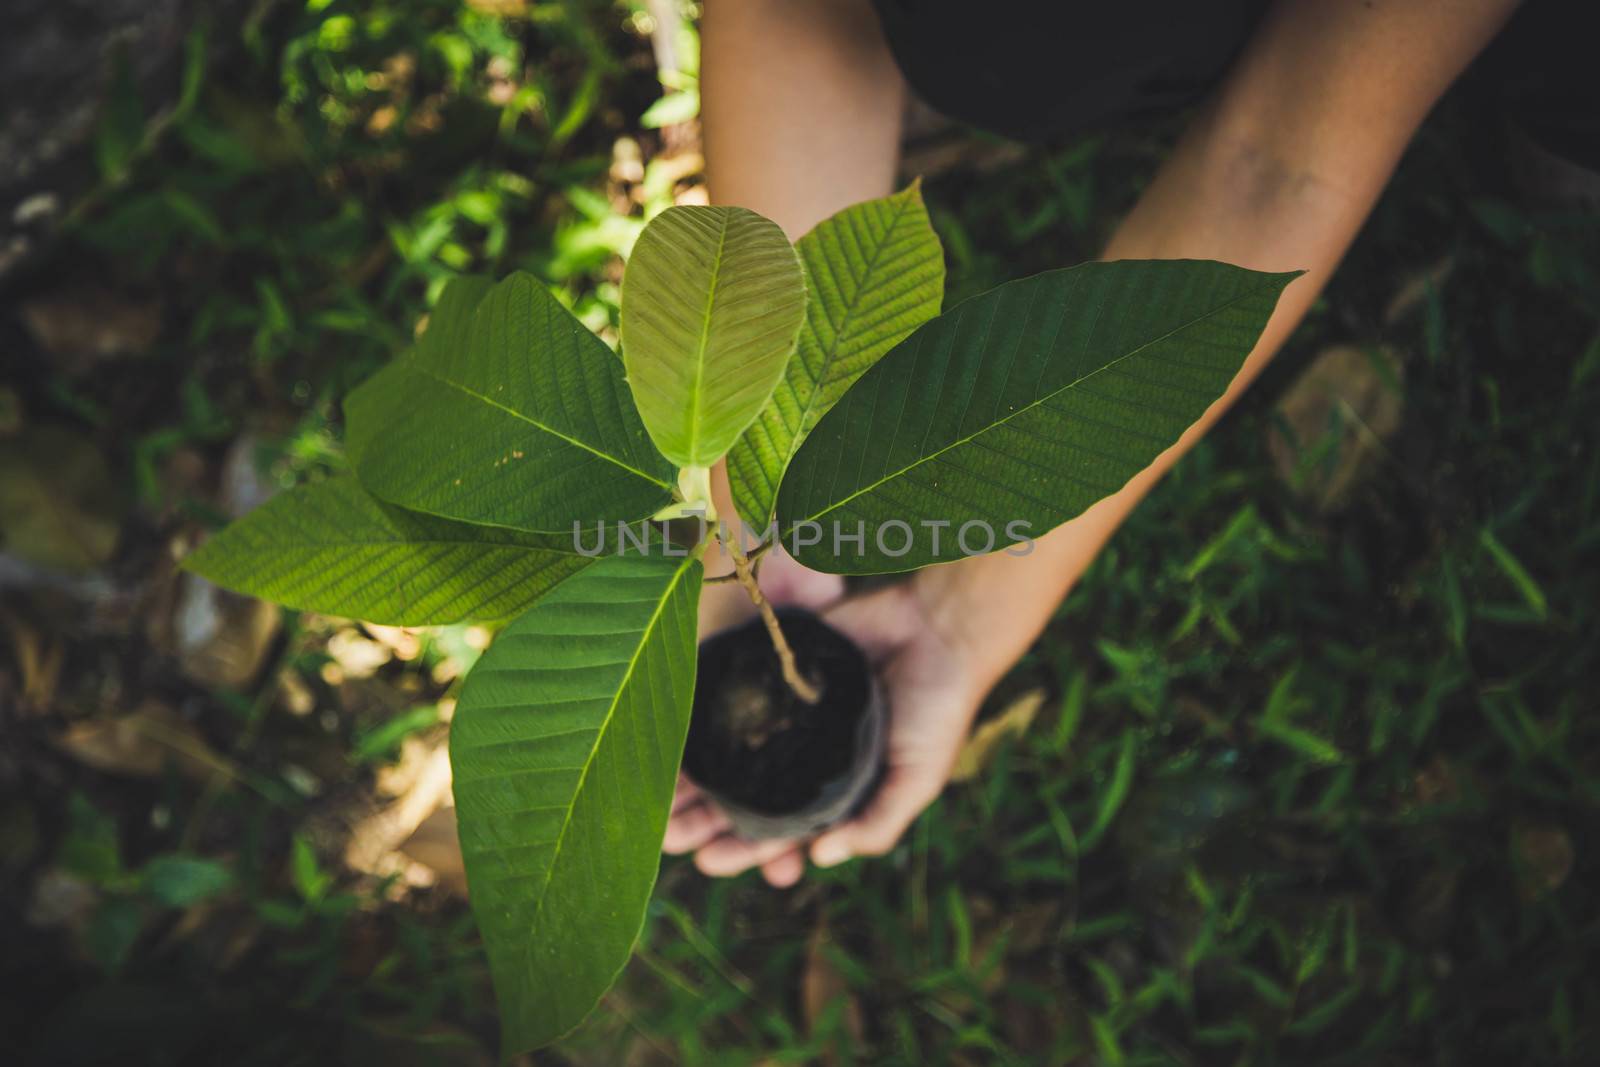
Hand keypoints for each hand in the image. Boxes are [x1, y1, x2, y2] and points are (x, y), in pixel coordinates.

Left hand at [666, 573, 987, 886]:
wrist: (941, 625)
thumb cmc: (940, 707)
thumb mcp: (919, 776)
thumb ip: (878, 821)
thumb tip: (821, 857)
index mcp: (840, 786)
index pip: (783, 828)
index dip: (747, 848)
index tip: (707, 862)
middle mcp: (809, 752)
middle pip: (748, 793)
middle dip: (710, 817)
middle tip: (668, 836)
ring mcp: (792, 711)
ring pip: (735, 747)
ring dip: (700, 771)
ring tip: (660, 792)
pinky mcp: (779, 666)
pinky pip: (737, 693)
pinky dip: (708, 711)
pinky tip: (677, 727)